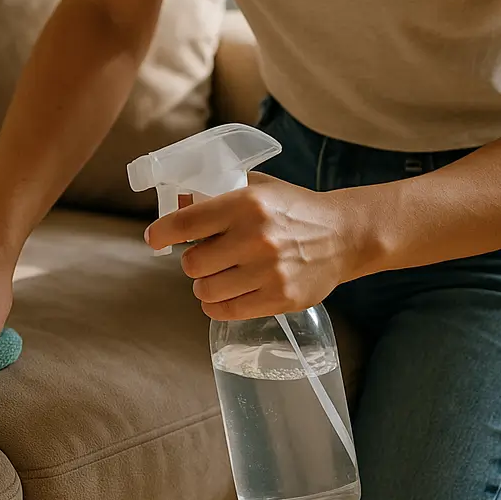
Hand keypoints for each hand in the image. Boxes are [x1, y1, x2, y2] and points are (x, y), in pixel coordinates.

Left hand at [145, 174, 365, 320]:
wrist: (345, 235)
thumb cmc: (294, 209)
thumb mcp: (258, 188)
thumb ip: (217, 193)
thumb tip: (175, 202)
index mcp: (246, 204)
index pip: (186, 224)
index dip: (162, 233)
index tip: (155, 238)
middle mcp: (256, 238)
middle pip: (192, 263)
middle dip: (194, 261)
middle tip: (206, 257)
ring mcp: (269, 271)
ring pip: (206, 291)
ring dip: (205, 285)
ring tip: (220, 275)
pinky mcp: (280, 298)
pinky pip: (226, 311)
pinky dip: (217, 306)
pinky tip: (225, 295)